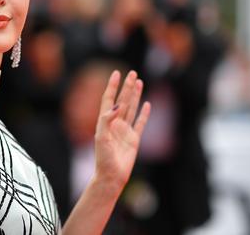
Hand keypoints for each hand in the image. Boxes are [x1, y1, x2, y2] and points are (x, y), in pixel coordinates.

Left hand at [93, 70, 150, 191]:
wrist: (111, 175)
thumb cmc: (103, 158)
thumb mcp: (101, 137)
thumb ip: (107, 120)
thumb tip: (118, 106)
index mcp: (105, 122)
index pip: (109, 99)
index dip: (112, 86)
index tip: (116, 73)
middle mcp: (115, 124)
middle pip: (122, 100)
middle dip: (126, 87)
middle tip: (132, 73)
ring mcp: (125, 130)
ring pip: (132, 108)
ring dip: (135, 95)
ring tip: (139, 82)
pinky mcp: (134, 139)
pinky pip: (140, 123)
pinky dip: (144, 113)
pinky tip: (147, 104)